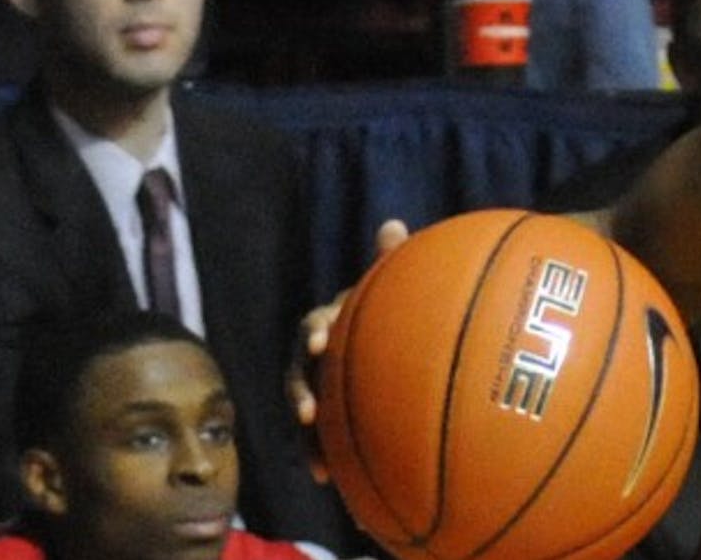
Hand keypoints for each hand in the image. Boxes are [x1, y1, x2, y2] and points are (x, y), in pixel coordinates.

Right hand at [285, 218, 409, 480]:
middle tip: (309, 410)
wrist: (399, 352)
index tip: (324, 342)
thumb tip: (392, 223)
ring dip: (306, 433)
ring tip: (317, 457)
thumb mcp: (393, 289)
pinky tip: (325, 478)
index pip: (317, 325)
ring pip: (305, 410)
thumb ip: (391, 262)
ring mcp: (322, 387)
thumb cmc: (394, 311)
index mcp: (334, 324)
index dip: (318, 332)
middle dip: (301, 392)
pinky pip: (319, 437)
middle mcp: (321, 357)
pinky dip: (319, 455)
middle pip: (300, 374)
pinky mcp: (330, 417)